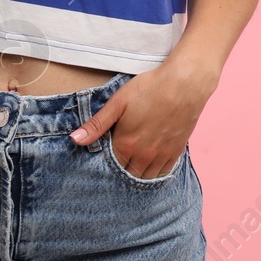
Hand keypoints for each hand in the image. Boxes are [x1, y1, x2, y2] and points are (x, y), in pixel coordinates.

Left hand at [70, 58, 217, 179]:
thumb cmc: (150, 88)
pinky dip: (155, 174)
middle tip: (117, 164)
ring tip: (132, 167)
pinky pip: (163, 173)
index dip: (105, 164)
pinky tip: (151, 167)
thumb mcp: (118, 102)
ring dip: (137, 175)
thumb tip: (74, 140)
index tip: (104, 159)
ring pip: (146, 177)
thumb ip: (97, 124)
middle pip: (127, 175)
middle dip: (120, 172)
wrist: (185, 83)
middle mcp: (143, 155)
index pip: (110, 166)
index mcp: (126, 144)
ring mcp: (161, 155)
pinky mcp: (176, 151)